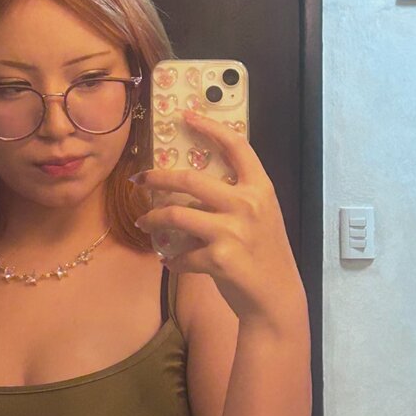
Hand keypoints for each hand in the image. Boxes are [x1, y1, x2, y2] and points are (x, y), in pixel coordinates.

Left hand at [130, 109, 305, 327]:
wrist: (276, 299)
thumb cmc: (266, 256)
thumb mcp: (261, 217)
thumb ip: (238, 197)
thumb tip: (197, 184)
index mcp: (260, 189)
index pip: (236, 146)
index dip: (210, 127)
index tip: (187, 116)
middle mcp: (247, 205)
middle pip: (190, 179)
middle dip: (158, 177)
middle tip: (139, 178)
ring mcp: (232, 232)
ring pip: (177, 215)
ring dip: (153, 218)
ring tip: (143, 222)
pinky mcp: (219, 259)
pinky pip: (182, 254)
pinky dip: (171, 258)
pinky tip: (169, 260)